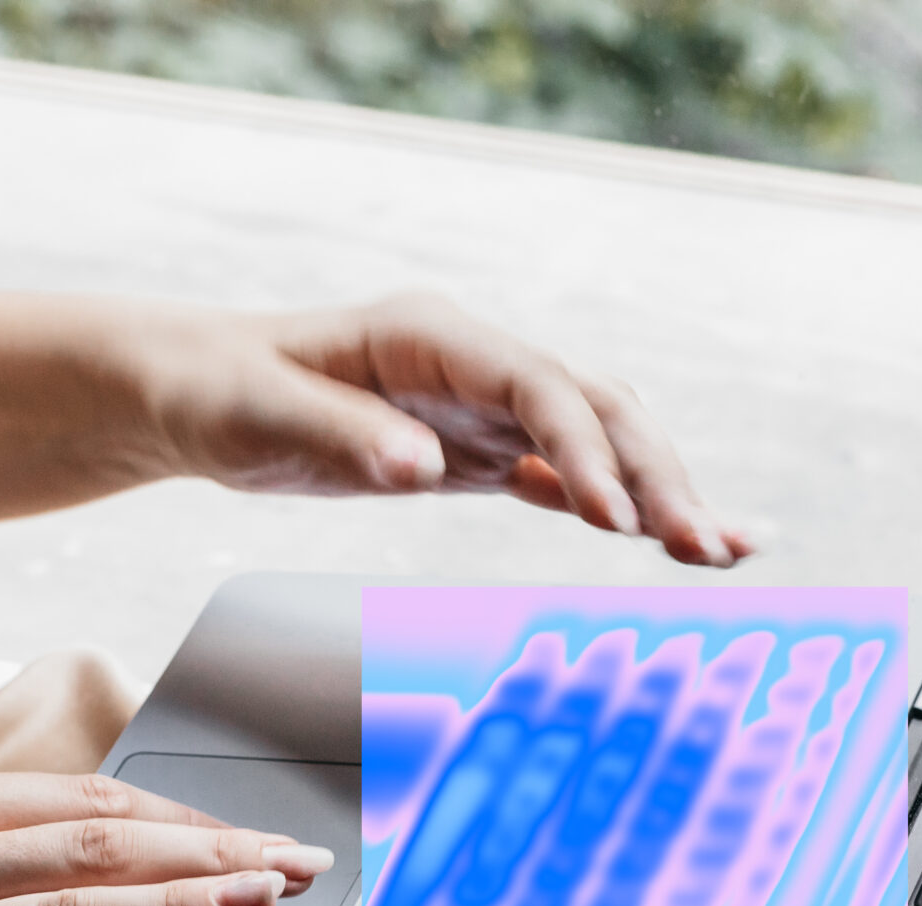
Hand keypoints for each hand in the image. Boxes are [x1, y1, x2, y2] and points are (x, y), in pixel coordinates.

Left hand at [129, 292, 754, 567]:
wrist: (193, 394)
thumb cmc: (217, 394)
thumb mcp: (259, 418)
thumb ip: (343, 438)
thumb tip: (425, 468)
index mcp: (430, 338)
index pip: (536, 386)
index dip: (584, 448)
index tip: (614, 519)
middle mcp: (474, 363)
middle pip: (594, 408)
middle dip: (656, 475)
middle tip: (704, 549)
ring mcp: (485, 407)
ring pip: (599, 440)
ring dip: (661, 492)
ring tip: (728, 551)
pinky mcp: (480, 453)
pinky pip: (567, 478)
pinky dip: (623, 509)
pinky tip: (678, 547)